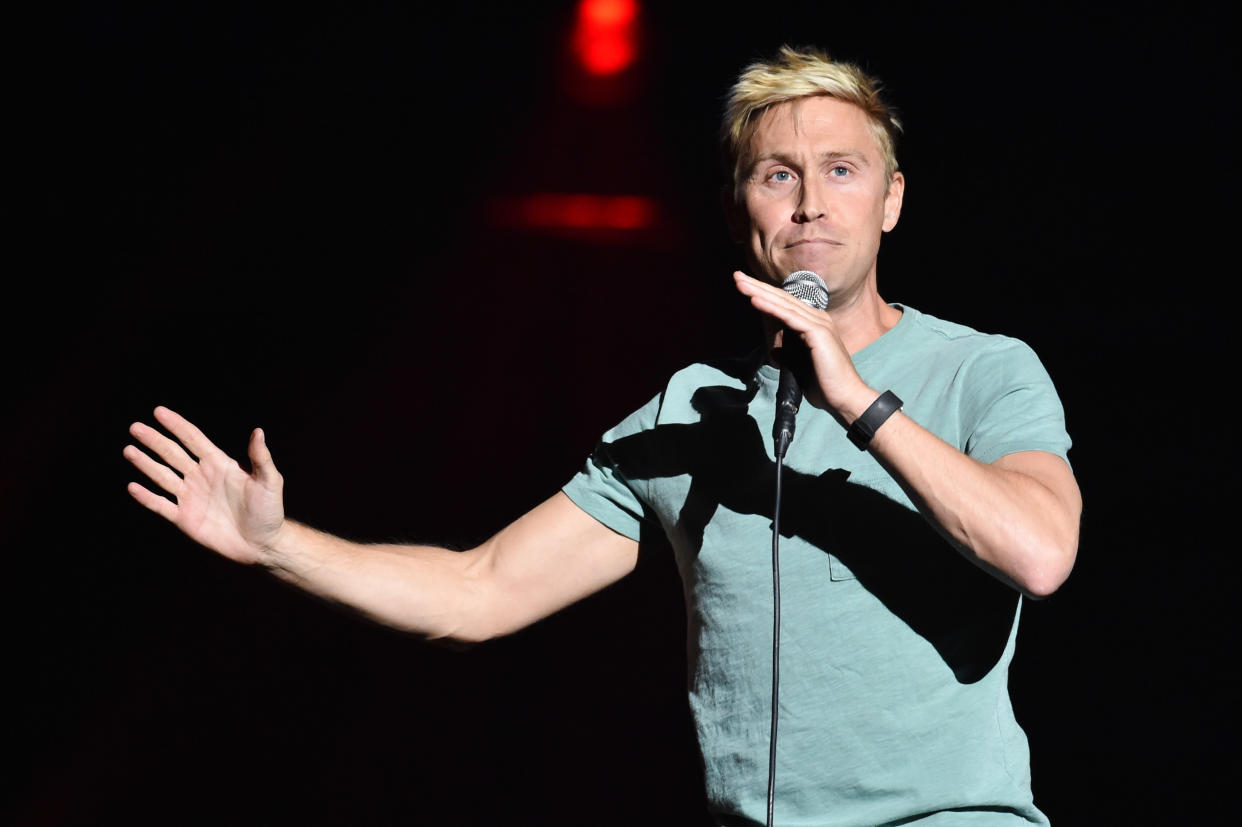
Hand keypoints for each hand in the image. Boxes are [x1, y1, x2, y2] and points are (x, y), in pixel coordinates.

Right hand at [124, 406, 285, 564]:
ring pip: (162, 476)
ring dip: (145, 464)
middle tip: (135, 427)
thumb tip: (258, 431)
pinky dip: (147, 497)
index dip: (177, 425)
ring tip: (129, 450)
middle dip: (154, 441)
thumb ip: (261, 458)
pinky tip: (132, 486)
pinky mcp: (185, 519)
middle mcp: (201, 477)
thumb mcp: (269, 482)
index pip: (193, 439)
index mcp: (219, 464)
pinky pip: (161, 505)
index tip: (159, 412)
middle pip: (173, 454)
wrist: (262, 544)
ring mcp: (191, 497)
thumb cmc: (270, 511)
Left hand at [732, 271, 873, 417]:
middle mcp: (818, 319)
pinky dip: (770, 307)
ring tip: (740, 283)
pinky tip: (754, 299)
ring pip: (783, 303)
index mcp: (815, 324)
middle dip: (758, 286)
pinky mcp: (817, 332)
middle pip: (782, 298)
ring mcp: (819, 323)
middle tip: (736, 276)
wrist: (844, 397)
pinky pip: (789, 316)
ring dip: (759, 292)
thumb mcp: (800, 365)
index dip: (764, 294)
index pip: (785, 304)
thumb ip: (789, 354)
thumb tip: (774, 352)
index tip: (744, 287)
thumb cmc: (824, 385)